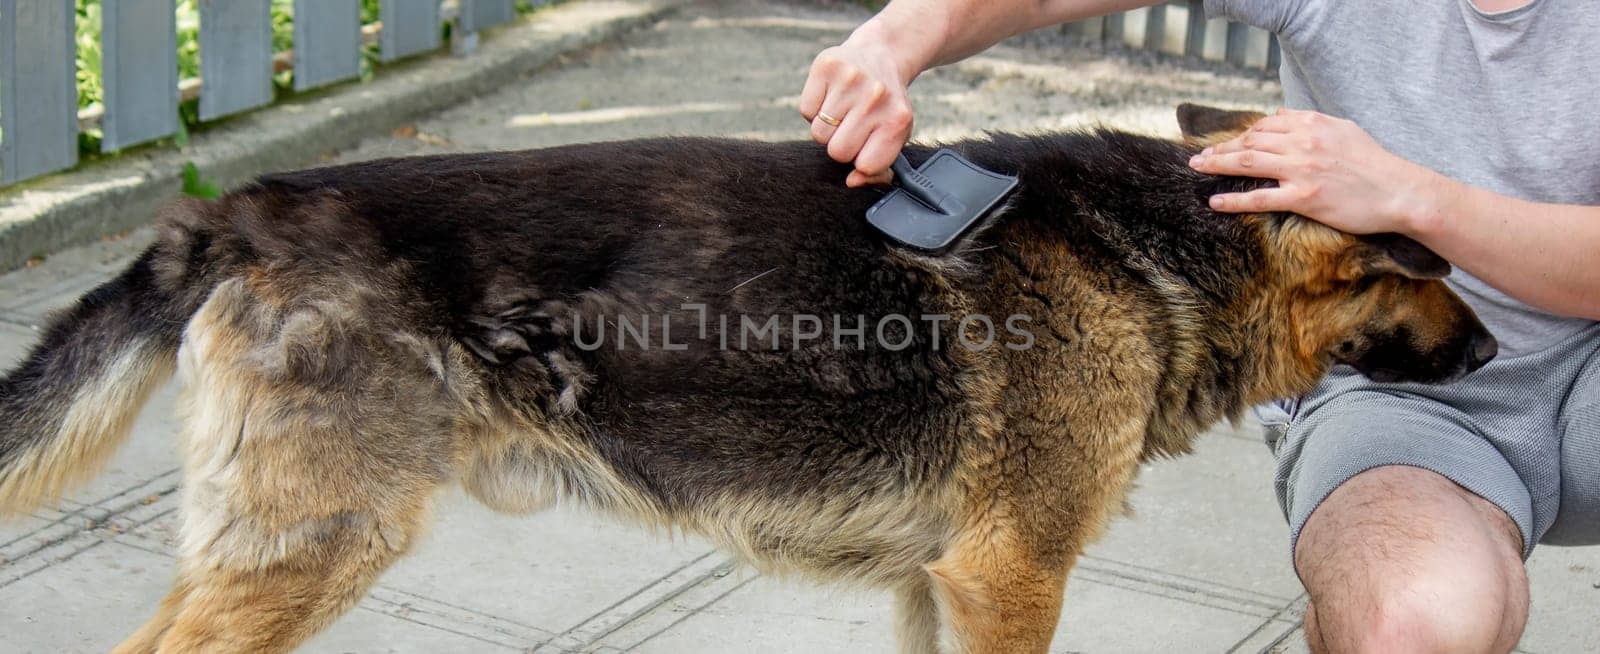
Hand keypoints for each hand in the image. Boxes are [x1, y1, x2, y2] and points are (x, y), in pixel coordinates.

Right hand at [799, 22, 916, 187]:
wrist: (881, 55)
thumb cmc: (885, 107)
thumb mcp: (893, 137)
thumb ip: (878, 168)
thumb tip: (852, 182)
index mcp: (898, 119)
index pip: (866, 166)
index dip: (861, 160)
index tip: (867, 145)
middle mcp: (876, 97)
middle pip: (837, 151)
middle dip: (841, 144)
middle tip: (853, 125)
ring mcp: (851, 78)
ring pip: (818, 134)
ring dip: (826, 127)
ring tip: (842, 109)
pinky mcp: (827, 65)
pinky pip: (806, 111)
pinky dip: (814, 109)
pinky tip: (831, 95)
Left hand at [1187, 109, 1441, 235]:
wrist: (1400, 191)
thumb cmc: (1373, 164)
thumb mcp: (1343, 129)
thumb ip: (1310, 121)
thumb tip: (1282, 116)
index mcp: (1312, 124)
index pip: (1264, 126)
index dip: (1240, 135)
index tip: (1225, 144)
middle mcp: (1304, 142)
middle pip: (1250, 141)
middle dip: (1221, 148)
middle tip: (1199, 157)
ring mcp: (1302, 169)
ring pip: (1248, 162)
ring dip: (1218, 164)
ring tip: (1198, 168)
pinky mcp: (1305, 197)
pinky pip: (1260, 198)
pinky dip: (1233, 200)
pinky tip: (1215, 202)